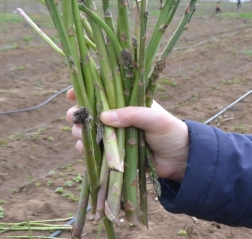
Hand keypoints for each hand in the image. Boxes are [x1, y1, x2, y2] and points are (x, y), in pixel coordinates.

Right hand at [66, 89, 188, 181]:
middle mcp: (117, 116)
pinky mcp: (112, 153)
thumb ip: (132, 115)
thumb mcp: (155, 118)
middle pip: (88, 111)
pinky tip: (85, 149)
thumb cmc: (171, 133)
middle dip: (77, 114)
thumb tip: (104, 117)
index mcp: (126, 101)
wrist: (180, 161)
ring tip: (83, 134)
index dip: (83, 90)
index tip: (71, 95)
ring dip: (80, 132)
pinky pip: (92, 150)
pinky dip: (85, 149)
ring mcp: (113, 134)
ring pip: (87, 130)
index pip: (100, 90)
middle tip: (76, 118)